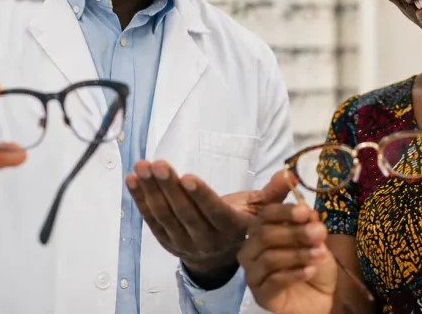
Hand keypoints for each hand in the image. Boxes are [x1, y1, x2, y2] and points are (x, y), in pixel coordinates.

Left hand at [126, 161, 289, 286]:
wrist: (217, 258)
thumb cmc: (239, 224)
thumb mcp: (260, 210)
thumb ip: (273, 193)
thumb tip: (289, 172)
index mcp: (230, 229)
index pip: (213, 212)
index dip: (199, 195)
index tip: (186, 175)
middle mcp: (206, 239)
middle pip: (185, 212)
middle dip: (169, 187)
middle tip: (158, 163)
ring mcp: (182, 242)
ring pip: (165, 215)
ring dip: (151, 189)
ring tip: (143, 166)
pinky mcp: (164, 240)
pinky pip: (150, 219)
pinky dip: (140, 199)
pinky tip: (133, 179)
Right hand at [238, 203, 335, 313]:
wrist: (318, 298)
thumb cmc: (313, 265)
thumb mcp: (317, 242)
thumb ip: (311, 226)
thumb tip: (309, 212)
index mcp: (261, 231)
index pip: (265, 215)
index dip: (284, 211)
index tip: (304, 212)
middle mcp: (251, 250)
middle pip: (264, 235)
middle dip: (294, 233)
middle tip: (318, 234)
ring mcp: (253, 273)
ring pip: (268, 258)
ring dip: (297, 254)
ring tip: (319, 254)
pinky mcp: (260, 295)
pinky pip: (273, 281)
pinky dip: (294, 274)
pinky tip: (310, 271)